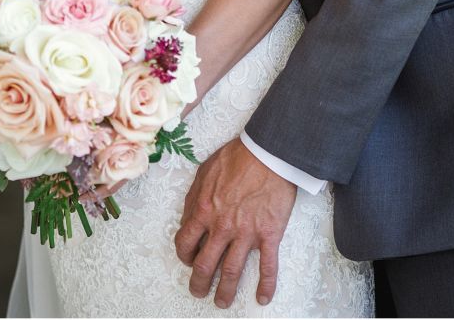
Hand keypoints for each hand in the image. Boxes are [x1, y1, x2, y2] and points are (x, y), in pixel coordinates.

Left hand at [175, 139, 295, 308]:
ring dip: (226, 292)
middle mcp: (222, 227)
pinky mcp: (269, 235)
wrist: (269, 151)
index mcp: (204, 210)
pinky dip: (266, 286)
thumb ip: (194, 197)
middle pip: (205, 265)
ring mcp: (246, 233)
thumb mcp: (205, 171)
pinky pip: (268, 267)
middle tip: (199, 291)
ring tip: (222, 302)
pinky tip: (263, 297)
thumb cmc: (238, 157)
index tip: (189, 260)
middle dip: (200, 283)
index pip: (185, 243)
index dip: (184, 256)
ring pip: (232, 272)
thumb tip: (188, 218)